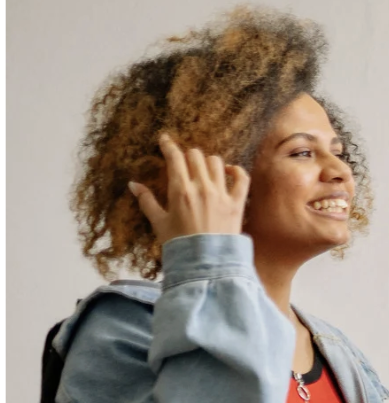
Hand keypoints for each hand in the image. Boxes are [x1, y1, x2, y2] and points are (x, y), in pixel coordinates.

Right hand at [128, 132, 248, 244]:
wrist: (206, 263)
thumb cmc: (180, 244)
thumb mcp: (158, 222)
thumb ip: (147, 201)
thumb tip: (133, 184)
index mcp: (180, 191)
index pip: (175, 158)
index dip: (168, 145)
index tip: (165, 140)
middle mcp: (202, 188)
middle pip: (196, 155)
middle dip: (187, 154)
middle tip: (184, 160)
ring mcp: (221, 194)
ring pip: (216, 162)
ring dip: (208, 161)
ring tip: (203, 168)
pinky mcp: (237, 203)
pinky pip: (242, 178)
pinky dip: (236, 171)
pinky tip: (228, 172)